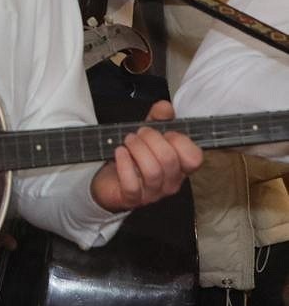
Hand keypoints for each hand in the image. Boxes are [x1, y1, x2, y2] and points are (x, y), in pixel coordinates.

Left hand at [89, 100, 203, 212]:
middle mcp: (170, 182)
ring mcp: (153, 193)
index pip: (194, 157)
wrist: (110, 182)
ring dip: (137, 149)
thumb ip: (157, 119)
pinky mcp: (132, 199)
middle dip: (150, 139)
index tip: (164, 132)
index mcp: (180, 167)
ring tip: (128, 141)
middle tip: (138, 133)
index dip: (179, 140)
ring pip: (152, 171)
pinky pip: (132, 184)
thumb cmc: (134, 158)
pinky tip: (119, 152)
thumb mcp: (147, 135)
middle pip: (169, 159)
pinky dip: (124, 164)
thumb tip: (165, 106)